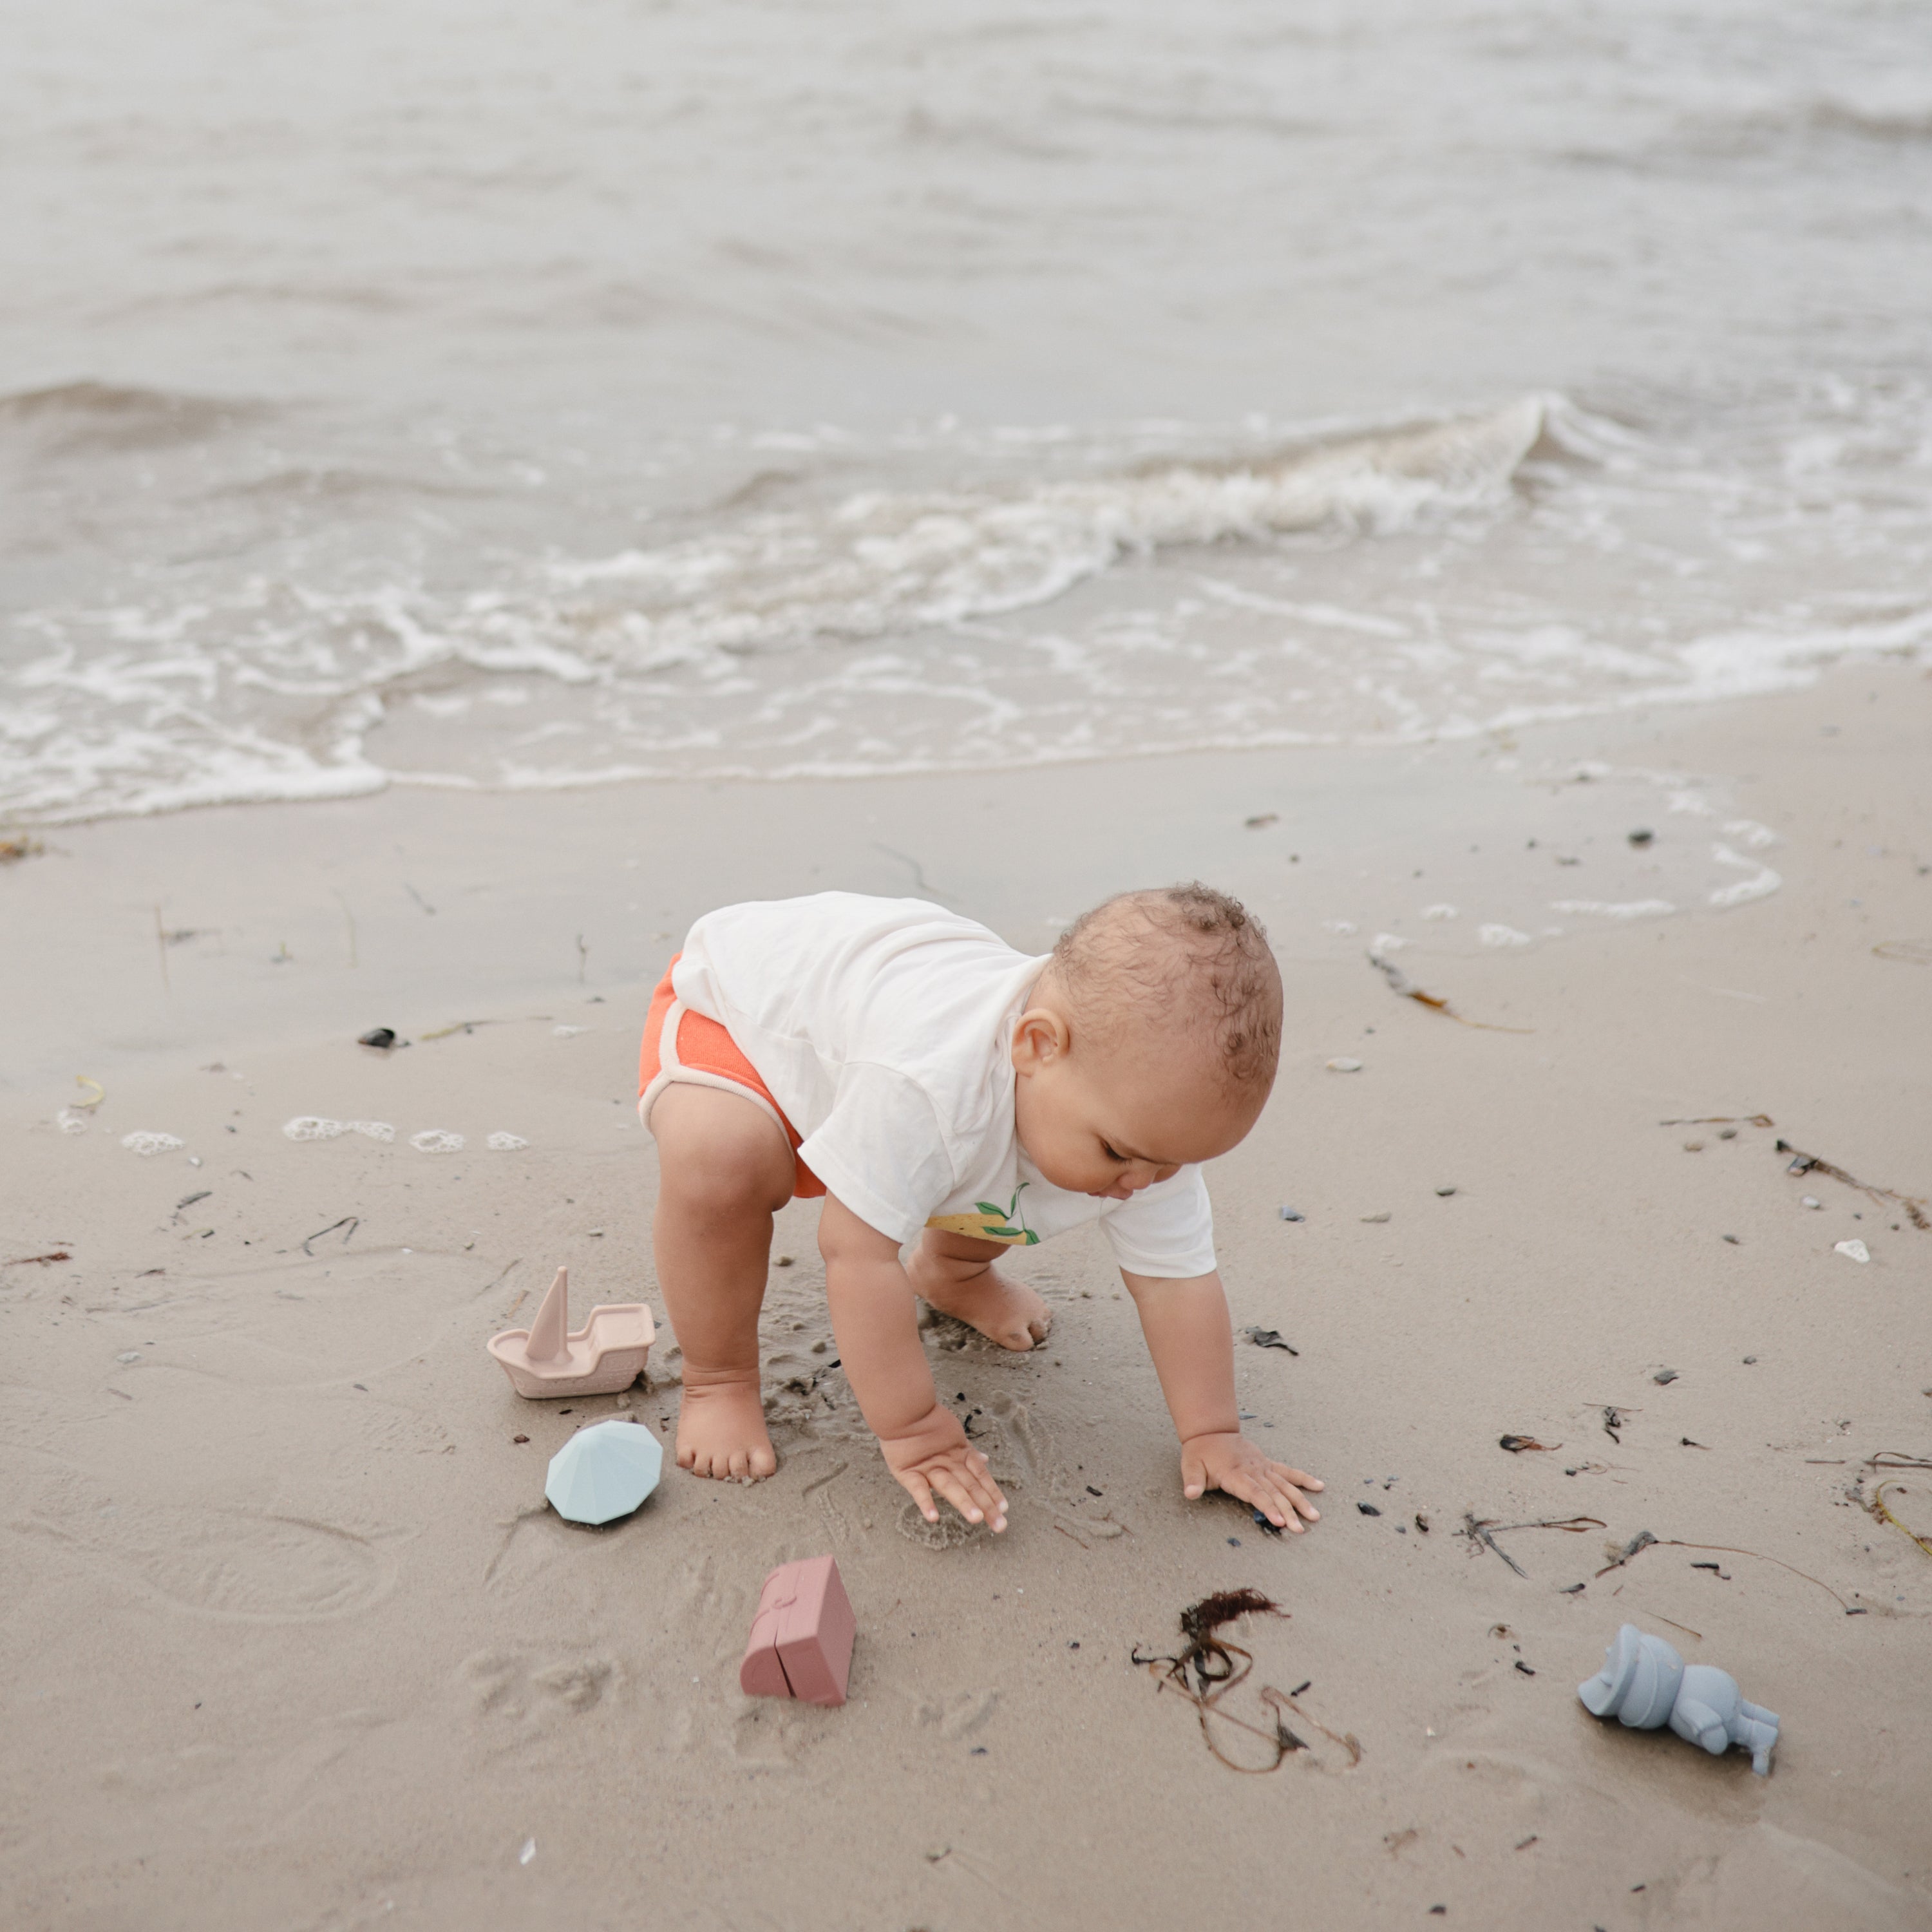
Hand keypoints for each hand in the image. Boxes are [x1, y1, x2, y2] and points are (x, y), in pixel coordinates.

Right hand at [878, 1404, 1008, 1532]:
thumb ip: (967, 1450)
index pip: (981, 1475)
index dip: (993, 1491)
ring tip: (976, 1518)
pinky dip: (925, 1502)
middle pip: (971, 1485)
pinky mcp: (909, 1471)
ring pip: (950, 1486)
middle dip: (986, 1505)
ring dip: (964, 1502)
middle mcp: (948, 1462)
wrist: (903, 1409)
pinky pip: (918, 1488)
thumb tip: (985, 1459)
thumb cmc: (925, 1423)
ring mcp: (929, 1467)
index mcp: (959, 1454)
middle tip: (1000, 1525)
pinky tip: (933, 1517)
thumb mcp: (951, 1435)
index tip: (1004, 1509)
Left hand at [1181, 1433, 1322, 1531]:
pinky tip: (1319, 1486)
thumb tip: (1190, 1494)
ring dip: (1300, 1500)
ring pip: (1284, 1484)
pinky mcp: (1267, 1463)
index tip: (1279, 1521)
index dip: (1268, 1506)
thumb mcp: (1190, 1466)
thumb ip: (1192, 1481)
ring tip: (1314, 1516)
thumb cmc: (1200, 1452)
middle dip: (1287, 1511)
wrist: (1211, 1431)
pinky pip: (1288, 1471)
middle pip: (1273, 1492)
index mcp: (1235, 1473)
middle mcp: (1252, 1470)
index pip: (1255, 1492)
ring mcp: (1262, 1466)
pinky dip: (1303, 1478)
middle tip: (1300, 1529)